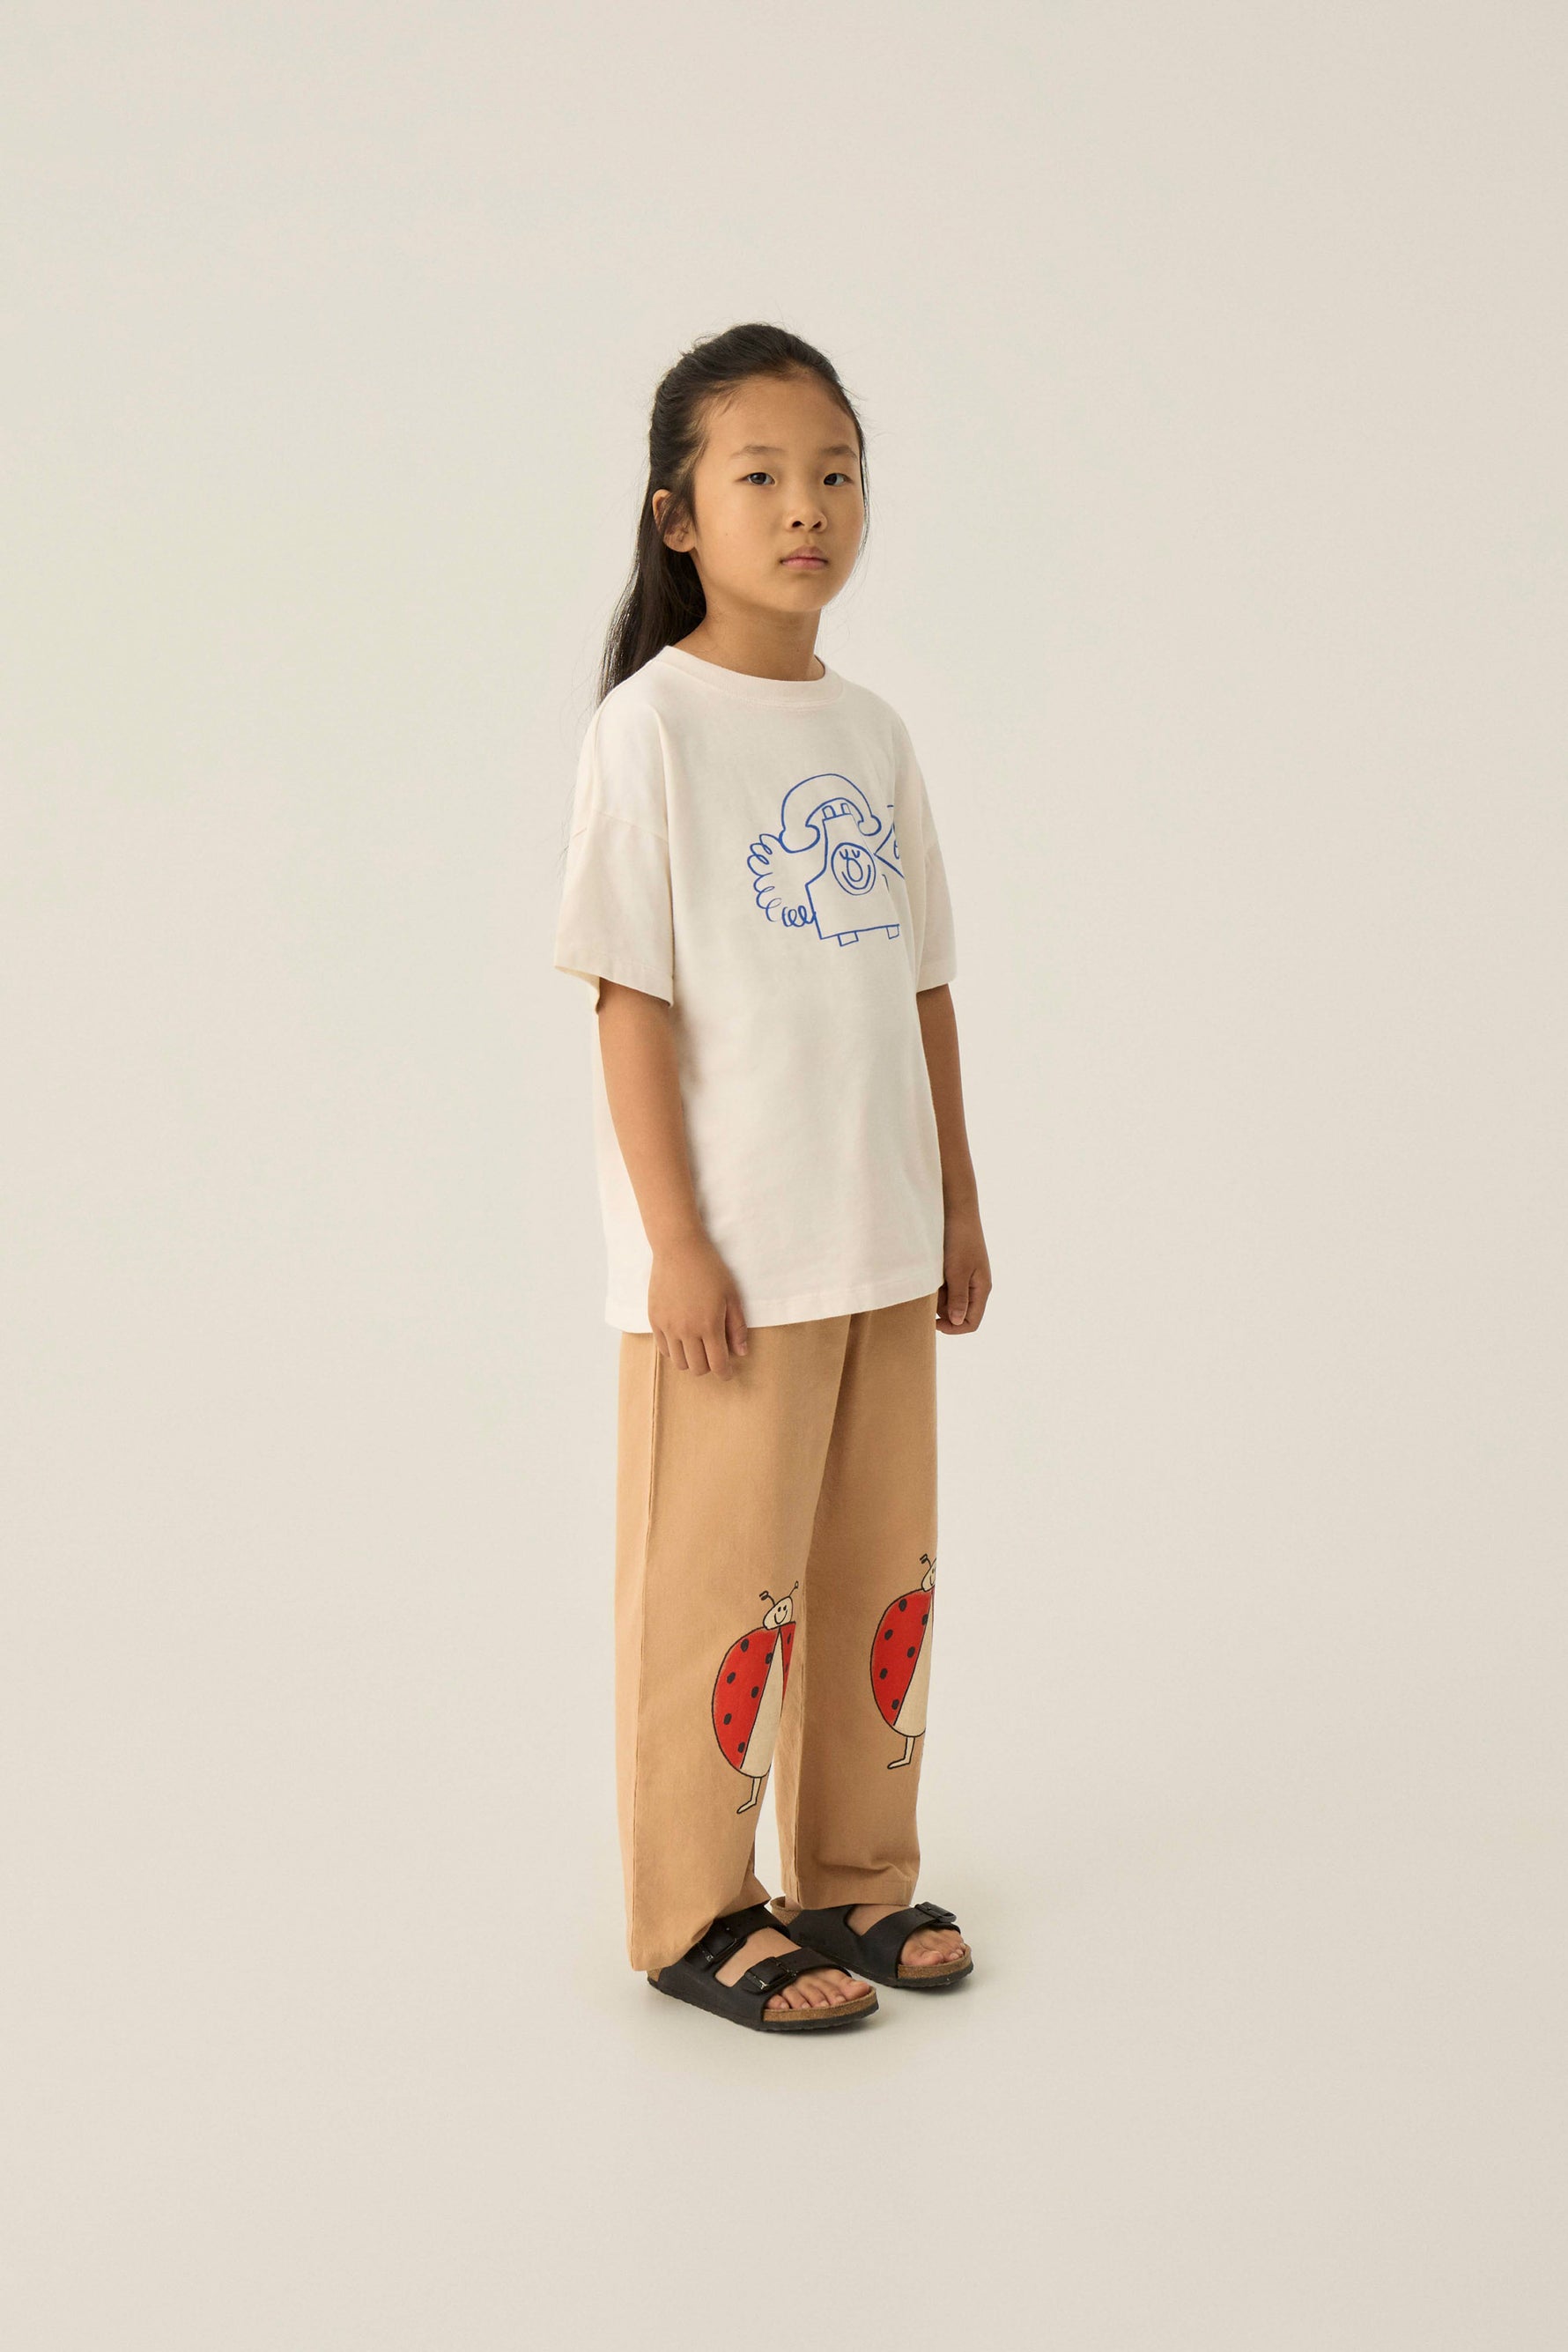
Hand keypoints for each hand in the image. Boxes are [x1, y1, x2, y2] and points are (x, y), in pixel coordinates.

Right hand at [649, 1232, 750, 1376]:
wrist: (679, 1248)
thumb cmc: (710, 1269)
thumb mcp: (732, 1295)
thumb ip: (737, 1327)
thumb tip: (741, 1353)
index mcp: (709, 1325)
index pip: (717, 1365)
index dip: (725, 1373)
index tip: (728, 1372)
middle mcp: (686, 1330)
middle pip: (697, 1368)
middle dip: (709, 1367)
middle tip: (714, 1356)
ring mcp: (668, 1326)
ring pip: (679, 1363)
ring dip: (691, 1361)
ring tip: (697, 1349)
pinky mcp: (654, 1319)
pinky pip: (663, 1349)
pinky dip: (675, 1351)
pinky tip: (682, 1340)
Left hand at [937, 1203, 990, 1334]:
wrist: (956, 1209)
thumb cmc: (959, 1239)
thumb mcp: (957, 1271)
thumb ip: (958, 1298)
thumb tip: (959, 1322)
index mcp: (982, 1288)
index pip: (972, 1322)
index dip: (954, 1328)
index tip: (933, 1323)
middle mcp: (975, 1286)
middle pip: (959, 1313)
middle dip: (942, 1310)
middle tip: (928, 1295)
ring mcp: (966, 1277)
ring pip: (950, 1300)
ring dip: (937, 1297)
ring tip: (928, 1280)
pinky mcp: (956, 1268)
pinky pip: (946, 1286)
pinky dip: (936, 1285)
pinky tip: (929, 1274)